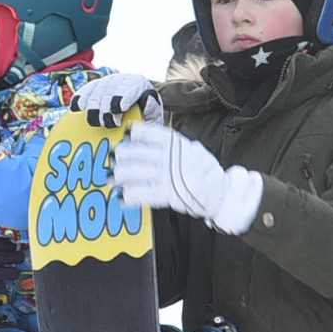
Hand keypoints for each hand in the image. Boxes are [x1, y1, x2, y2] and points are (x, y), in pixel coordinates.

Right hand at [75, 71, 159, 128]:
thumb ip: (151, 111)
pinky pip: (85, 90)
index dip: (124, 96)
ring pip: (97, 90)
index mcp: (139, 84)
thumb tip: (147, 100)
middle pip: (111, 89)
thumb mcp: (152, 117)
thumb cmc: (145, 118)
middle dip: (106, 107)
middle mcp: (122, 80)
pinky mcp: (95, 87)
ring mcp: (107, 82)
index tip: (119, 108)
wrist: (137, 113)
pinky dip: (80, 98)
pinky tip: (76, 107)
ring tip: (94, 121)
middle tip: (106, 123)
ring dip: (93, 106)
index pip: (132, 87)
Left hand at [115, 122, 262, 234]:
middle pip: (131, 152)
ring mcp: (164, 175)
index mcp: (173, 142)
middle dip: (119, 157)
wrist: (220, 193)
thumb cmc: (204, 171)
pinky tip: (122, 198)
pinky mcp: (164, 194)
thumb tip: (148, 140)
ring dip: (118, 177)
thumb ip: (171, 144)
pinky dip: (127, 196)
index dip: (132, 136)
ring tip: (113, 180)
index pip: (144, 132)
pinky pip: (138, 193)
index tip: (127, 139)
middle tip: (114, 161)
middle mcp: (166, 156)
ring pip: (129, 172)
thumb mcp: (191, 148)